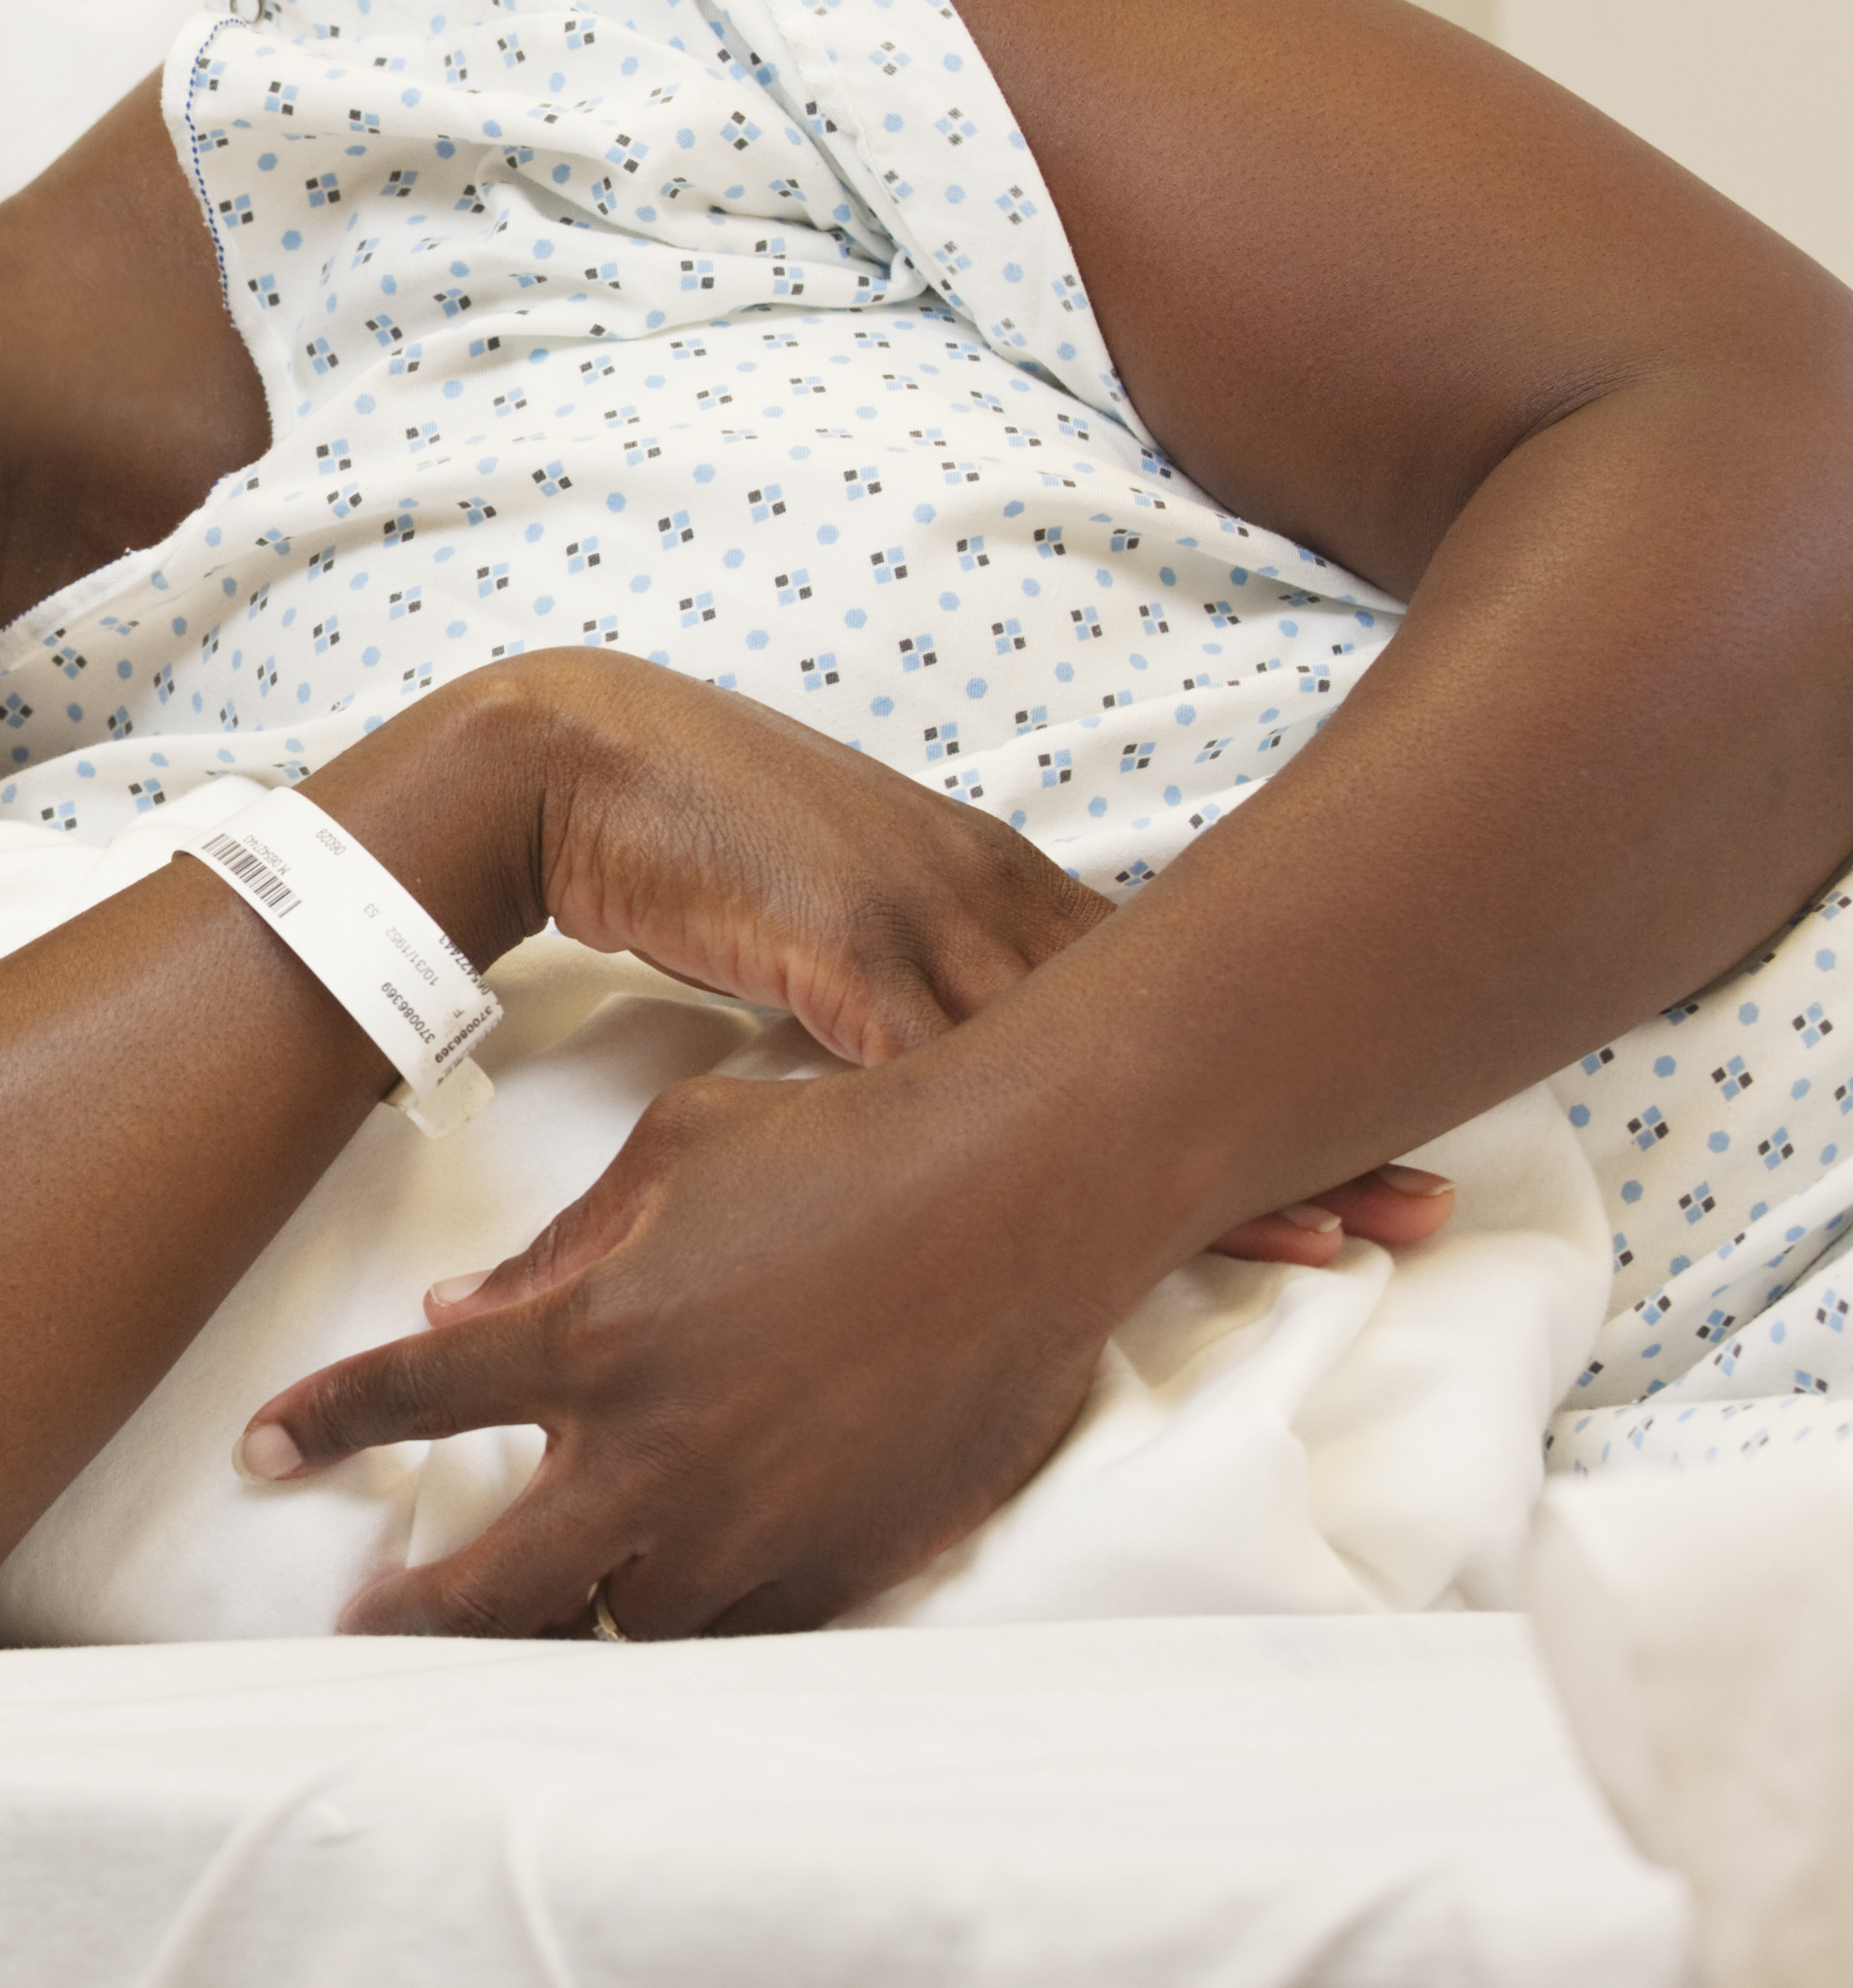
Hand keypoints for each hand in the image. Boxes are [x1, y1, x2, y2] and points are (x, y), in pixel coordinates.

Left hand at [243, 1051, 1130, 1637]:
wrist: (1023, 1193)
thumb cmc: (843, 1145)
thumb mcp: (674, 1156)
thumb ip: (554, 1247)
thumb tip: (454, 1306)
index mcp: (591, 1334)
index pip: (409, 1398)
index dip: (320, 1429)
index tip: (262, 1454)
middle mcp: (653, 1452)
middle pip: (485, 1587)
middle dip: (405, 1621)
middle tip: (360, 1631)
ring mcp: (747, 1525)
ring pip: (614, 1624)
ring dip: (558, 1624)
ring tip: (514, 1624)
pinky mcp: (837, 1565)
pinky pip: (731, 1631)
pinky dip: (682, 1619)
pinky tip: (658, 1601)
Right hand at [469, 653, 1459, 1260]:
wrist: (563, 753)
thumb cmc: (675, 822)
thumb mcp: (822, 899)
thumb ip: (893, 970)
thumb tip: (938, 1062)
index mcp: (978, 876)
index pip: (1159, 980)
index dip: (1268, 1062)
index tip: (1377, 1133)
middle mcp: (976, 891)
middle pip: (1172, 1019)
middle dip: (1298, 1115)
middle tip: (1424, 1202)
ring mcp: (916, 918)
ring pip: (1101, 1055)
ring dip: (1216, 1151)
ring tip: (1337, 1234)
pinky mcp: (837, 947)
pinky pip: (960, 1072)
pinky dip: (1039, 1148)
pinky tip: (1100, 1213)